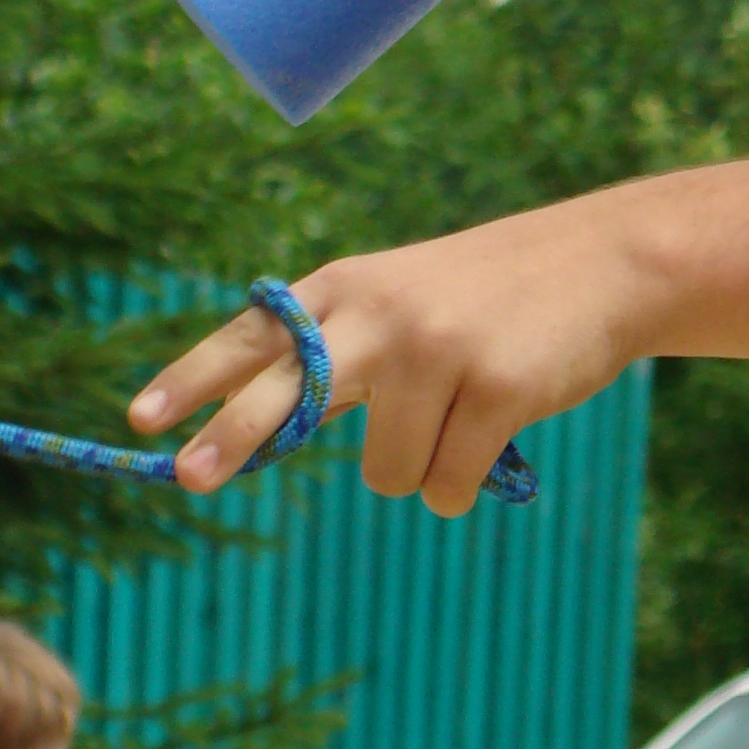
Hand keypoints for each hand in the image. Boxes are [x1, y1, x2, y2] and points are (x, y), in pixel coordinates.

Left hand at [127, 198, 650, 515]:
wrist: (606, 263)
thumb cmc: (493, 294)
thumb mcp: (406, 298)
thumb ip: (339, 350)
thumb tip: (254, 435)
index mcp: (353, 288)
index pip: (260, 336)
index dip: (197, 379)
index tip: (141, 419)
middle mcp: (386, 314)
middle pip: (291, 392)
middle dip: (236, 437)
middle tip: (188, 477)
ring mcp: (441, 351)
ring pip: (386, 471)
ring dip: (421, 465)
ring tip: (464, 413)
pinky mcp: (497, 389)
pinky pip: (446, 485)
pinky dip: (464, 479)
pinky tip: (498, 430)